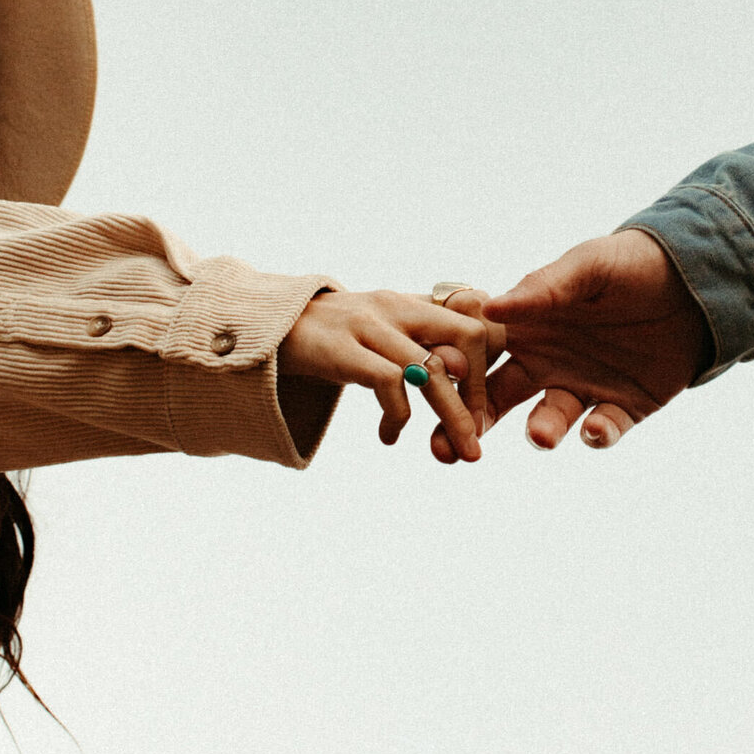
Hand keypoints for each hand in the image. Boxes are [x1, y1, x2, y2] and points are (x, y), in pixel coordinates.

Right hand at [279, 289, 504, 461]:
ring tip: (459, 450)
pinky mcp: (342, 348)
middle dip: (479, 391)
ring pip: (431, 369)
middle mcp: (397, 306)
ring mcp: (370, 324)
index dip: (489, 360)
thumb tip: (458, 370)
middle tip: (479, 438)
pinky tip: (390, 436)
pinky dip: (398, 416)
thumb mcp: (379, 328)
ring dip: (452, 416)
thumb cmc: (331, 335)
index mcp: (411, 302)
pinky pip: (389, 382)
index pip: (474, 319)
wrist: (264, 323)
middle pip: (467, 338)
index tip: (482, 403)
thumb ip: (416, 340)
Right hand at [430, 230, 711, 459]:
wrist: (695, 281)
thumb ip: (543, 288)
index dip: (453, 374)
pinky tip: (595, 430)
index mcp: (528, 327)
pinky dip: (598, 434)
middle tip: (446, 448)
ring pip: (549, 420)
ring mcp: (584, 387)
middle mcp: (547, 362)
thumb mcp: (587, 266)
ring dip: (542, 430)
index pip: (479, 356)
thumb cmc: (630, 263)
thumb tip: (490, 310)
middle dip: (470, 424)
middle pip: (497, 400)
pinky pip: (605, 429)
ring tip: (541, 435)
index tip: (431, 388)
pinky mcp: (624, 407)